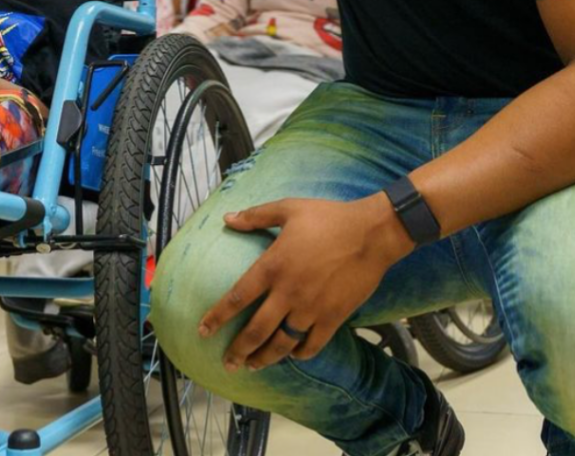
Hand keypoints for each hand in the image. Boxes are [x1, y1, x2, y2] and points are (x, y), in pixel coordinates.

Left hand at [198, 194, 412, 371]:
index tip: (203, 331)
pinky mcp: (333, 318)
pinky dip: (299, 353)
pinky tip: (291, 354)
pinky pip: (311, 345)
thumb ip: (255, 216)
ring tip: (252, 366)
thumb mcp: (288, 209)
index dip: (217, 316)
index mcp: (273, 266)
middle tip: (227, 363)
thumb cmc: (328, 217)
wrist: (371, 233)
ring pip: (282, 344)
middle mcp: (288, 293)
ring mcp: (311, 309)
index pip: (237, 297)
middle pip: (256, 331)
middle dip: (238, 350)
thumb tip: (227, 218)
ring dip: (264, 358)